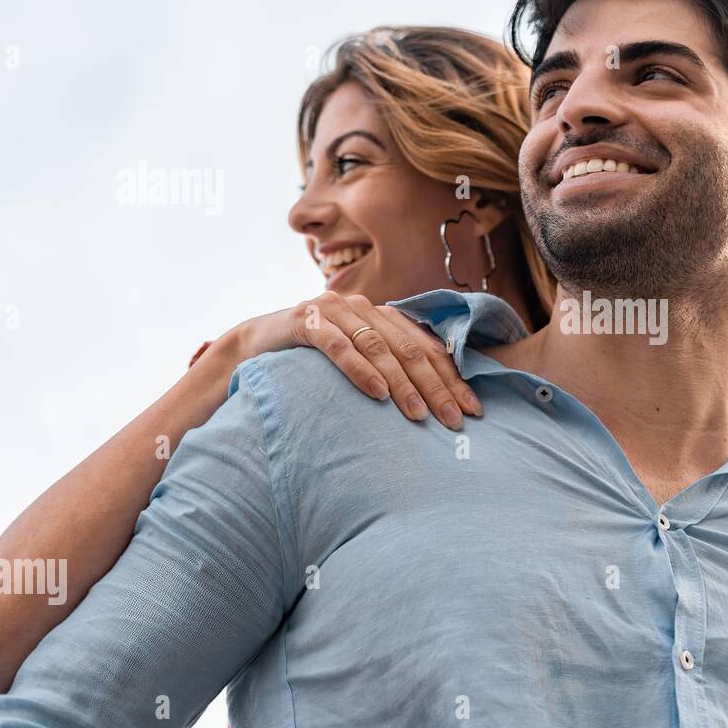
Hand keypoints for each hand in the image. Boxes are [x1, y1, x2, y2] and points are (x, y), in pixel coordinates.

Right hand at [236, 291, 480, 429]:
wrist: (254, 344)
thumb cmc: (313, 360)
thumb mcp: (357, 359)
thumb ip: (390, 368)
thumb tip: (437, 403)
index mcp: (383, 316)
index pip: (428, 348)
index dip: (453, 379)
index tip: (474, 410)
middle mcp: (364, 308)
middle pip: (410, 350)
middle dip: (436, 386)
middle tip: (455, 420)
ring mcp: (335, 310)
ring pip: (379, 348)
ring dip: (403, 383)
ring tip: (420, 414)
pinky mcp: (306, 321)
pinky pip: (339, 347)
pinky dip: (361, 370)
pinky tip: (378, 393)